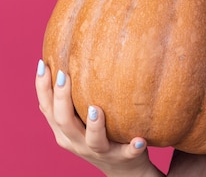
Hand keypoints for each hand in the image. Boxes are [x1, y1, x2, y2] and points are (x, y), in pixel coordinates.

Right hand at [35, 60, 162, 176]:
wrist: (123, 170)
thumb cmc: (100, 137)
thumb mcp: (80, 122)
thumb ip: (72, 101)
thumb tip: (63, 63)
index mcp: (65, 132)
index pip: (47, 109)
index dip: (42, 88)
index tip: (43, 64)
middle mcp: (77, 142)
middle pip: (64, 122)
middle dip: (62, 99)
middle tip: (65, 75)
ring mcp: (100, 151)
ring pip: (92, 141)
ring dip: (94, 125)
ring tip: (96, 109)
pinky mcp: (122, 158)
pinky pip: (127, 154)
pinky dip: (132, 148)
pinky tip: (139, 140)